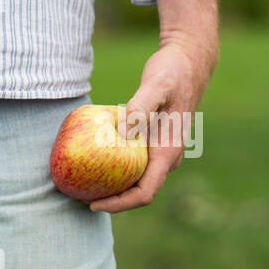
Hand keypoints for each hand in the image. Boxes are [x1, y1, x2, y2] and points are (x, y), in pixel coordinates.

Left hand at [90, 0, 218, 212]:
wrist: (188, 64)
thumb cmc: (173, 74)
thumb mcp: (157, 85)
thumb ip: (140, 108)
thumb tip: (122, 134)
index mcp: (168, 152)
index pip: (145, 192)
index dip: (119, 204)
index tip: (93, 204)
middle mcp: (167, 158)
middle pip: (139, 192)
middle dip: (112, 199)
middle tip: (79, 195)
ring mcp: (162, 152)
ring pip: (137, 180)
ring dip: (113, 187)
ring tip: (84, 183)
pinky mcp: (154, 144)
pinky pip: (134, 165)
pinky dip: (116, 169)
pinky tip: (96, 161)